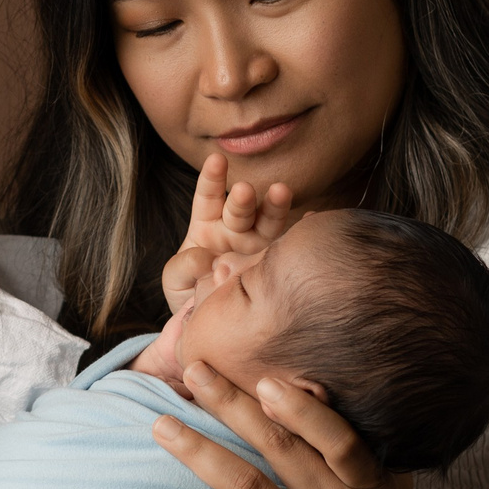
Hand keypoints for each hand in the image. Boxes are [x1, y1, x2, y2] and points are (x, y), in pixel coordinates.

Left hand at [123, 361, 429, 488]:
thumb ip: (355, 445)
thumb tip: (313, 384)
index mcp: (366, 485)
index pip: (337, 438)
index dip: (302, 409)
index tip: (264, 380)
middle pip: (280, 450)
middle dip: (233, 406)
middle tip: (195, 371)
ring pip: (246, 488)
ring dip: (199, 452)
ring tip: (161, 426)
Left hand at [160, 153, 295, 313]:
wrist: (211, 327)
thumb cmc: (189, 295)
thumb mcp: (175, 280)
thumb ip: (183, 267)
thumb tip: (206, 259)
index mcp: (207, 226)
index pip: (208, 197)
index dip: (212, 179)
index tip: (216, 161)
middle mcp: (236, 230)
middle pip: (241, 208)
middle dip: (242, 198)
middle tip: (242, 191)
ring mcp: (258, 246)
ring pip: (268, 221)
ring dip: (274, 206)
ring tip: (280, 191)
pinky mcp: (274, 264)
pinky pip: (288, 246)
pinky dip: (302, 230)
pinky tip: (313, 217)